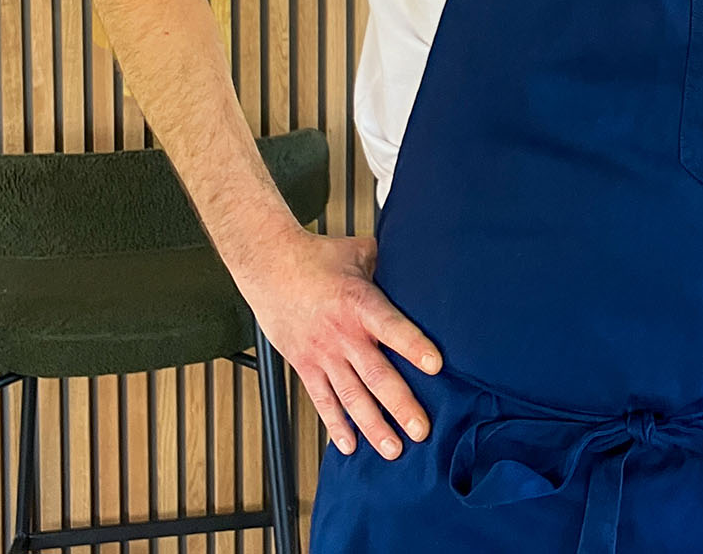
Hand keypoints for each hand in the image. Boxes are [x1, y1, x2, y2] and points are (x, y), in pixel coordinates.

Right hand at [244, 233, 439, 458]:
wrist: (267, 266)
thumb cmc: (316, 257)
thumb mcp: (359, 252)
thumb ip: (390, 264)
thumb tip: (420, 264)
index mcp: (359, 303)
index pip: (391, 326)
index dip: (413, 345)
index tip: (435, 365)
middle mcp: (342, 334)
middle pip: (375, 374)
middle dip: (400, 405)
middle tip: (421, 430)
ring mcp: (323, 354)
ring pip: (351, 396)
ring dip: (373, 426)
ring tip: (393, 449)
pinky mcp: (305, 366)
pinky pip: (322, 400)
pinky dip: (335, 424)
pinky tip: (349, 445)